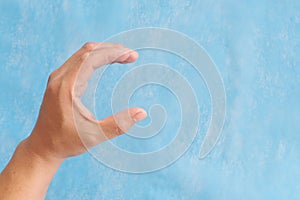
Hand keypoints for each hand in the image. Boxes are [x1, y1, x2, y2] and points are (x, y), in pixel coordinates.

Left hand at [25, 42, 146, 159]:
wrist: (42, 147)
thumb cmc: (66, 142)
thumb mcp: (94, 136)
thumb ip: (118, 125)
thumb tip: (142, 113)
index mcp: (66, 87)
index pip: (91, 58)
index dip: (113, 53)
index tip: (132, 56)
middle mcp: (59, 78)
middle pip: (88, 51)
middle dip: (111, 49)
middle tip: (131, 55)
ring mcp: (58, 78)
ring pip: (83, 54)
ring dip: (104, 52)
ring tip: (123, 57)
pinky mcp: (59, 82)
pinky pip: (79, 62)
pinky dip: (95, 58)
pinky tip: (106, 62)